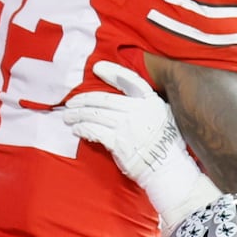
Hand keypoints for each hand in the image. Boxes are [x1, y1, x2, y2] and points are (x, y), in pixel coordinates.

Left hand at [63, 61, 220, 226]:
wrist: (168, 169)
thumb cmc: (167, 146)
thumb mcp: (164, 116)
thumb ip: (146, 106)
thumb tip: (127, 100)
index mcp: (150, 101)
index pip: (128, 80)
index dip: (112, 71)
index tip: (97, 68)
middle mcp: (137, 110)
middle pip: (103, 99)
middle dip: (83, 99)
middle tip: (71, 102)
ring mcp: (127, 126)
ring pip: (94, 114)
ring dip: (78, 115)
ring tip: (68, 116)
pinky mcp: (117, 142)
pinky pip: (93, 131)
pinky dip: (82, 128)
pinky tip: (76, 129)